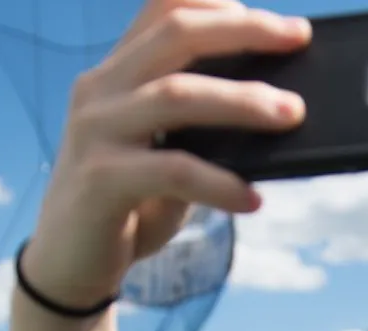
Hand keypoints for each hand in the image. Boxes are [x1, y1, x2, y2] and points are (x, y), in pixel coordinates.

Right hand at [23, 0, 309, 309]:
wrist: (69, 267)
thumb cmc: (129, 207)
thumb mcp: (165, 155)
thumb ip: (202, 129)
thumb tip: (279, 115)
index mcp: (116, 74)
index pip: (160, 9)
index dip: (214, 0)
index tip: (272, 18)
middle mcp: (100, 90)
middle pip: (175, 35)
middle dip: (243, 31)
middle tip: (298, 40)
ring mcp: (95, 131)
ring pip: (175, 95)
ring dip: (241, 101)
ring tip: (292, 114)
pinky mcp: (99, 180)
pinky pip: (171, 170)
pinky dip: (219, 182)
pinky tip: (251, 198)